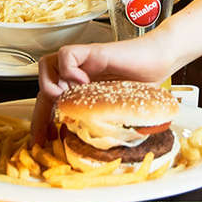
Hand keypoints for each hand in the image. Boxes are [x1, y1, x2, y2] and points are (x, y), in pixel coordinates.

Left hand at [31, 34, 177, 143]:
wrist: (162, 57)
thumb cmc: (147, 80)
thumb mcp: (124, 110)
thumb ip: (111, 123)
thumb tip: (104, 151)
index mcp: (83, 87)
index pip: (51, 102)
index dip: (43, 121)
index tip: (43, 141)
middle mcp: (79, 73)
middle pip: (43, 88)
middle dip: (39, 114)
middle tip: (44, 134)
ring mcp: (84, 62)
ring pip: (46, 65)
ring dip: (49, 85)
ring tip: (64, 100)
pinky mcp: (92, 51)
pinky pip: (66, 55)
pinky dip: (68, 69)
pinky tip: (83, 81)